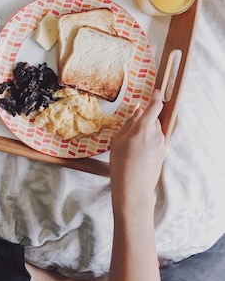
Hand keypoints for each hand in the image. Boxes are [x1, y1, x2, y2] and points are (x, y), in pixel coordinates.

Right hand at [109, 89, 165, 211]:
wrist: (134, 188)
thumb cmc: (121, 164)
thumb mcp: (118, 140)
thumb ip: (129, 124)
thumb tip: (138, 113)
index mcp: (144, 127)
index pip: (154, 106)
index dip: (155, 97)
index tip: (155, 92)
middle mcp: (156, 134)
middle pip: (153, 119)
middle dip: (144, 121)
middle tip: (130, 130)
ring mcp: (161, 144)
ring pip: (154, 131)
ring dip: (145, 133)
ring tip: (131, 146)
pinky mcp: (163, 153)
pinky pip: (156, 141)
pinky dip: (148, 143)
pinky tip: (137, 154)